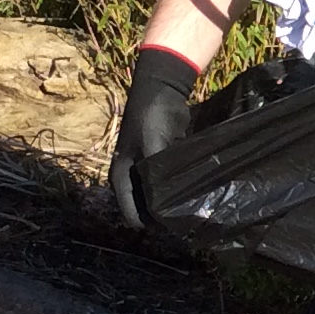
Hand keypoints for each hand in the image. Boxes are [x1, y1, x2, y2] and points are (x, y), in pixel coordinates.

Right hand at [110, 47, 197, 229]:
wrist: (161, 88)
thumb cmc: (151, 116)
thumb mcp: (152, 145)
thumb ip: (156, 175)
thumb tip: (164, 205)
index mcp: (120, 178)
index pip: (131, 215)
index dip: (150, 224)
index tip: (173, 225)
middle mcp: (130, 179)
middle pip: (144, 209)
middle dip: (162, 217)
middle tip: (187, 220)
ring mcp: (145, 172)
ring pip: (157, 198)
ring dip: (170, 204)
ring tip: (193, 210)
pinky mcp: (160, 164)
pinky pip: (167, 184)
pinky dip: (176, 190)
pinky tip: (194, 194)